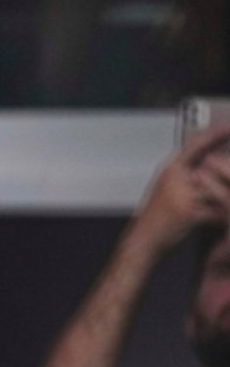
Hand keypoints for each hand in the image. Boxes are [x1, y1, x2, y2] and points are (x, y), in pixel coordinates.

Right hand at [133, 126, 229, 253]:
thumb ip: (186, 176)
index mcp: (170, 170)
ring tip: (227, 203)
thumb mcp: (167, 188)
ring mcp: (181, 195)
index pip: (194, 146)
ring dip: (225, 199)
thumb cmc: (156, 215)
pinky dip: (222, 216)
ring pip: (218, 190)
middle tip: (226, 182)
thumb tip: (212, 166)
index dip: (213, 136)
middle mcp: (175, 179)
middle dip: (226, 176)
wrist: (144, 238)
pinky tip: (222, 219)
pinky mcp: (189, 213)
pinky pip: (216, 210)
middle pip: (213, 167)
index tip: (228, 128)